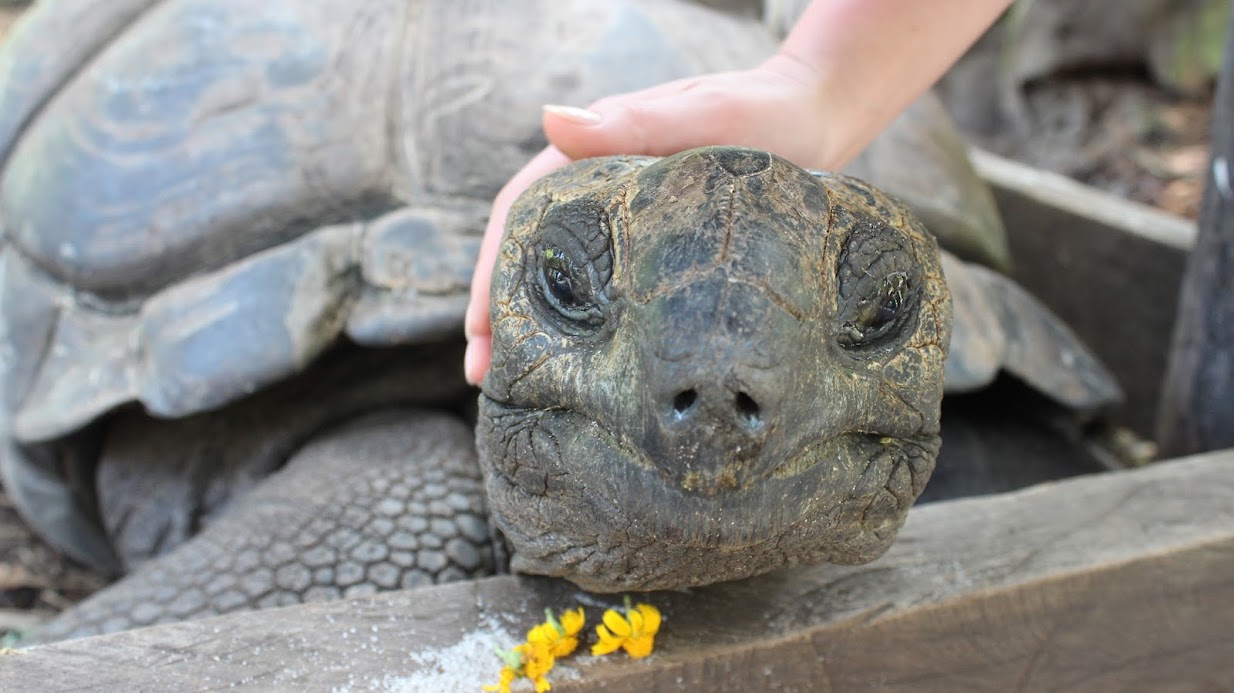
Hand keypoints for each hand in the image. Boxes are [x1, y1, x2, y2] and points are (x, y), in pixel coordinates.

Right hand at [464, 54, 841, 384]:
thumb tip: (549, 120)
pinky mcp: (654, 239)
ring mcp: (623, 214)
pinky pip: (602, 280)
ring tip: (515, 378)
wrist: (816, 118)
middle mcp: (596, 185)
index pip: (518, 214)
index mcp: (591, 154)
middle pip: (528, 248)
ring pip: (562, 269)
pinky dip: (579, 317)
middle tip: (482, 376)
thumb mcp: (698, 118)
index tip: (479, 331)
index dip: (490, 274)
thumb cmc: (763, 115)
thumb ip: (628, 123)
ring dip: (532, 318)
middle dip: (499, 310)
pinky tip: (579, 355)